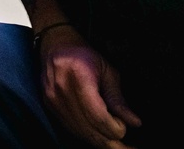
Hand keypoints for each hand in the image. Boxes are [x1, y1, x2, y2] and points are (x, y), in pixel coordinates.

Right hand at [39, 26, 141, 148]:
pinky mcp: (48, 105)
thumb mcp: (107, 71)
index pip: (98, 116)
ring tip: (116, 144)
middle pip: (89, 128)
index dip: (115, 128)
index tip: (125, 126)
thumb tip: (134, 122)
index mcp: (78, 77)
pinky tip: (98, 135)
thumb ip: (118, 98)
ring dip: (99, 141)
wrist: (55, 44)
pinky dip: (86, 135)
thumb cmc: (84, 54)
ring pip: (79, 132)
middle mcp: (61, 90)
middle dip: (110, 140)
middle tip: (127, 146)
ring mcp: (52, 99)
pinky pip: (70, 128)